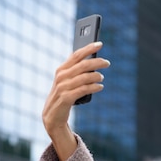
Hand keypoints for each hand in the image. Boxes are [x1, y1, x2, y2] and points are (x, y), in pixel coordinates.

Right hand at [42, 42, 109, 160]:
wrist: (52, 116)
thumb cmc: (63, 96)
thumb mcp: (67, 81)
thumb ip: (76, 71)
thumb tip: (93, 61)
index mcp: (61, 69)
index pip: (76, 55)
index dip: (88, 48)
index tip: (100, 44)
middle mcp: (61, 76)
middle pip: (83, 65)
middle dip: (97, 62)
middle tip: (107, 63)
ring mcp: (63, 87)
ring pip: (85, 77)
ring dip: (97, 76)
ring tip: (102, 78)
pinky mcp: (66, 98)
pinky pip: (84, 89)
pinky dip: (94, 87)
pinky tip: (100, 87)